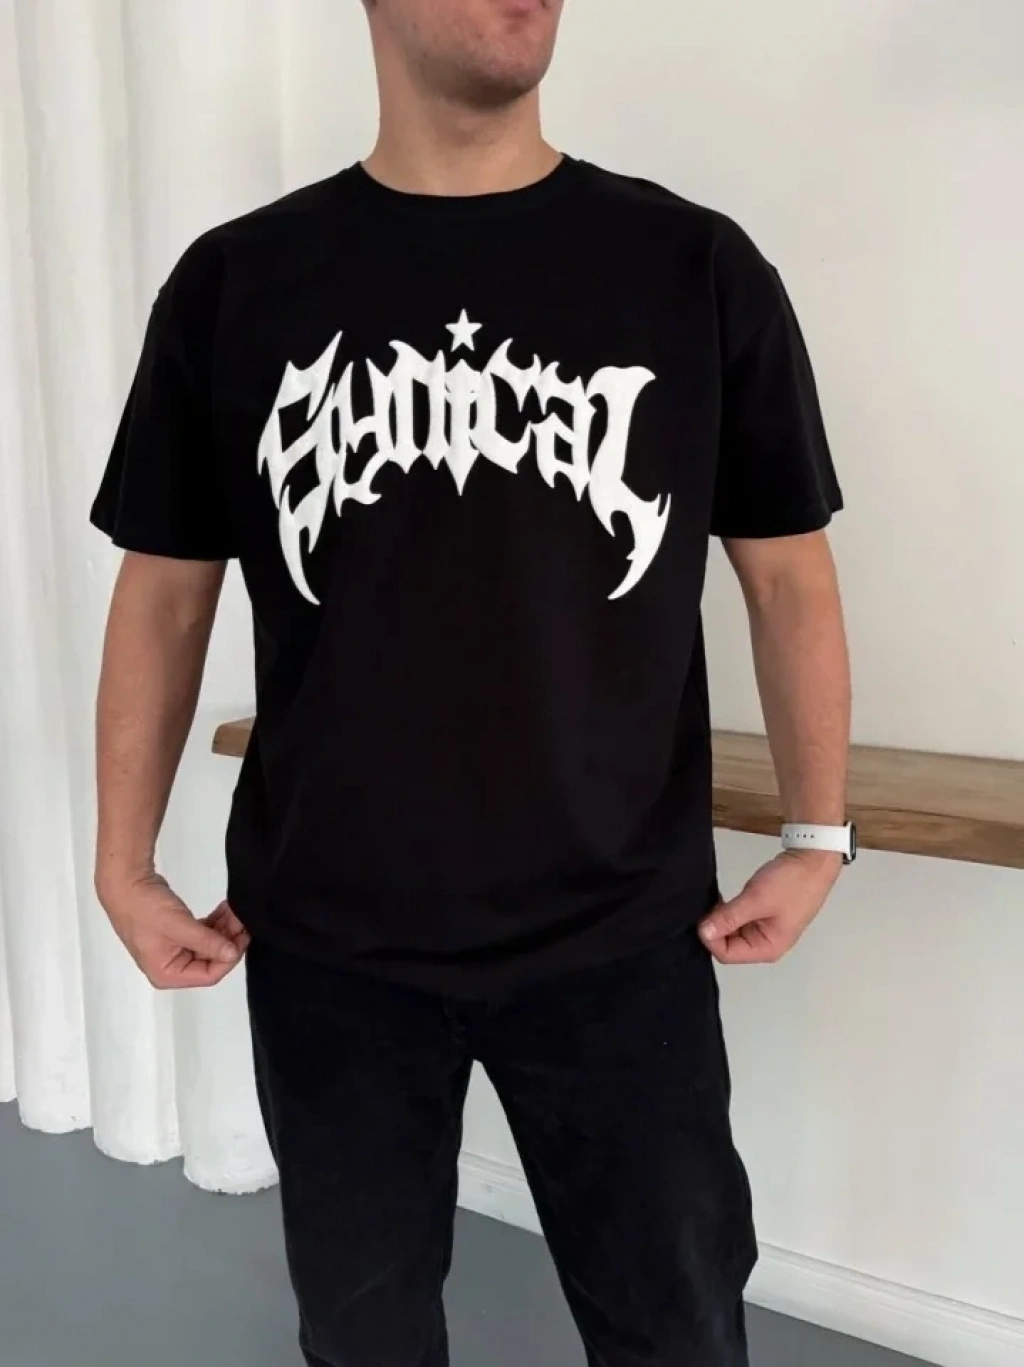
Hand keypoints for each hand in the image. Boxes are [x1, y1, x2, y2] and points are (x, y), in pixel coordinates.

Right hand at [97, 872, 249, 989]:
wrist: (125, 883)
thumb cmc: (145, 908)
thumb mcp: (180, 926)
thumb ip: (208, 942)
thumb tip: (232, 954)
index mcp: (167, 974)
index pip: (209, 975)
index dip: (229, 958)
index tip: (243, 938)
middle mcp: (170, 967)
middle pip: (210, 960)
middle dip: (228, 941)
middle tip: (242, 920)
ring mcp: (173, 950)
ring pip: (208, 945)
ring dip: (223, 930)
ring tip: (234, 911)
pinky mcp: (176, 934)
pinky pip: (201, 934)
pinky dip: (213, 924)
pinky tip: (224, 911)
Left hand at [699, 849, 841, 965]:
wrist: (814, 860)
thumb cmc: (791, 883)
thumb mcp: (756, 900)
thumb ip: (728, 918)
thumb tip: (703, 932)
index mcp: (767, 948)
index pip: (726, 954)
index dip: (710, 937)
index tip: (703, 916)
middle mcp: (765, 944)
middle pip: (728, 945)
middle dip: (715, 927)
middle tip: (709, 904)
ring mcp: (765, 929)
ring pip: (732, 931)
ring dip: (722, 917)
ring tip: (717, 899)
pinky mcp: (763, 915)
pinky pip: (739, 920)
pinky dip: (730, 911)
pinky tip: (725, 898)